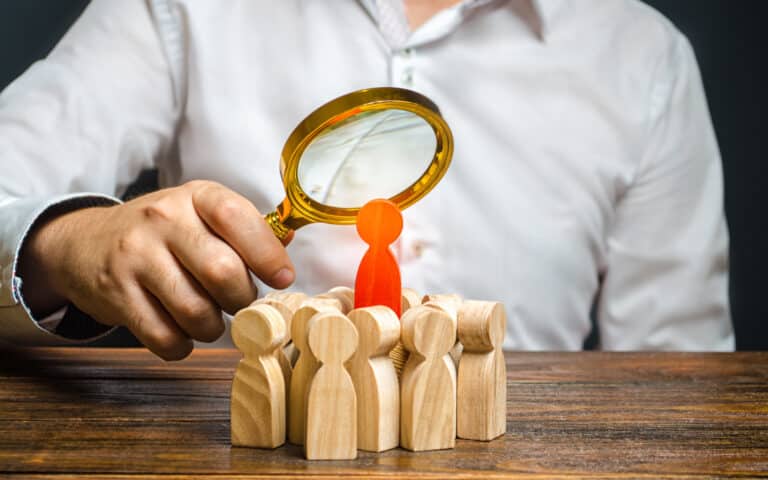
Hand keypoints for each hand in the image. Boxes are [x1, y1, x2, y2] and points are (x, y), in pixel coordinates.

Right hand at [19, 181, 294, 359]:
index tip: (282, 278)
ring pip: (195, 311)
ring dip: (212, 327)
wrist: (85, 243)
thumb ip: (242, 231)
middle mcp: (163, 219)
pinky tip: (182, 334)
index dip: (267, 253)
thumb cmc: (162, 233)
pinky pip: (163, 336)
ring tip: (209, 319)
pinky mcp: (116, 293)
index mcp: (196, 196)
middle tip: (238, 304)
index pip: (237, 217)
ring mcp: (135, 255)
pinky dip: (181, 345)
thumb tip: (286, 250)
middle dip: (241, 300)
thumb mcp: (200, 214)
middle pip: (222, 272)